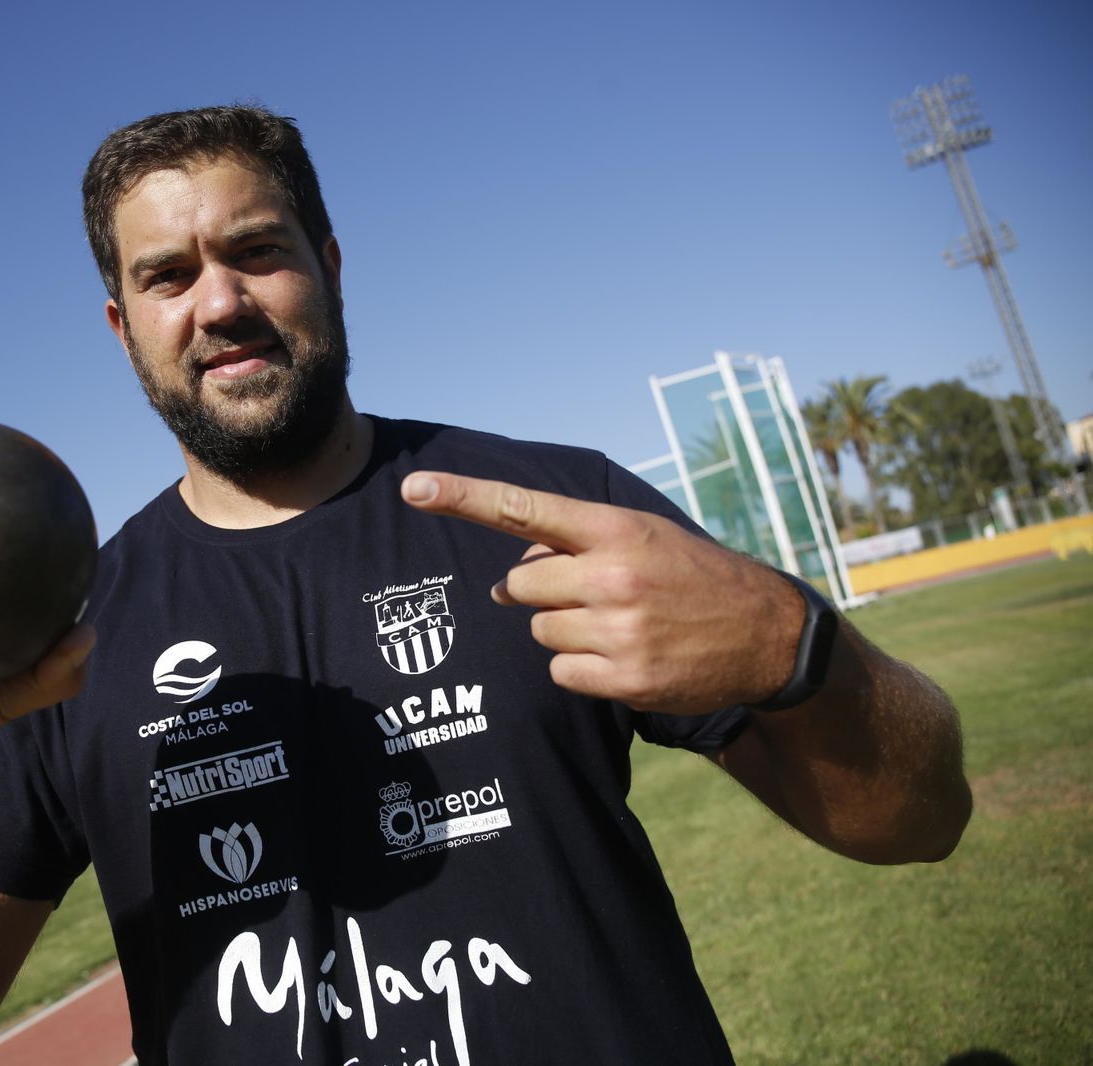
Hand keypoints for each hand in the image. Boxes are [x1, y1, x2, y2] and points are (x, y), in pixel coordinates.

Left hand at [401, 471, 799, 714]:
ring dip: (566, 631)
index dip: (464, 497)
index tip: (414, 487)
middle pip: (521, 586)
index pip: (525, 509)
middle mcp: (614, 575)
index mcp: (616, 529)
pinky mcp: (626, 678)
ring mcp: (620, 630)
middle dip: (542, 593)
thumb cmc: (691, 577)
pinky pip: (561, 672)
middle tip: (593, 594)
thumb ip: (575, 547)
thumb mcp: (645, 538)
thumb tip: (507, 584)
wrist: (768, 635)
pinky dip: (582, 668)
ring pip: (540, 632)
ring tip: (621, 625)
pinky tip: (626, 656)